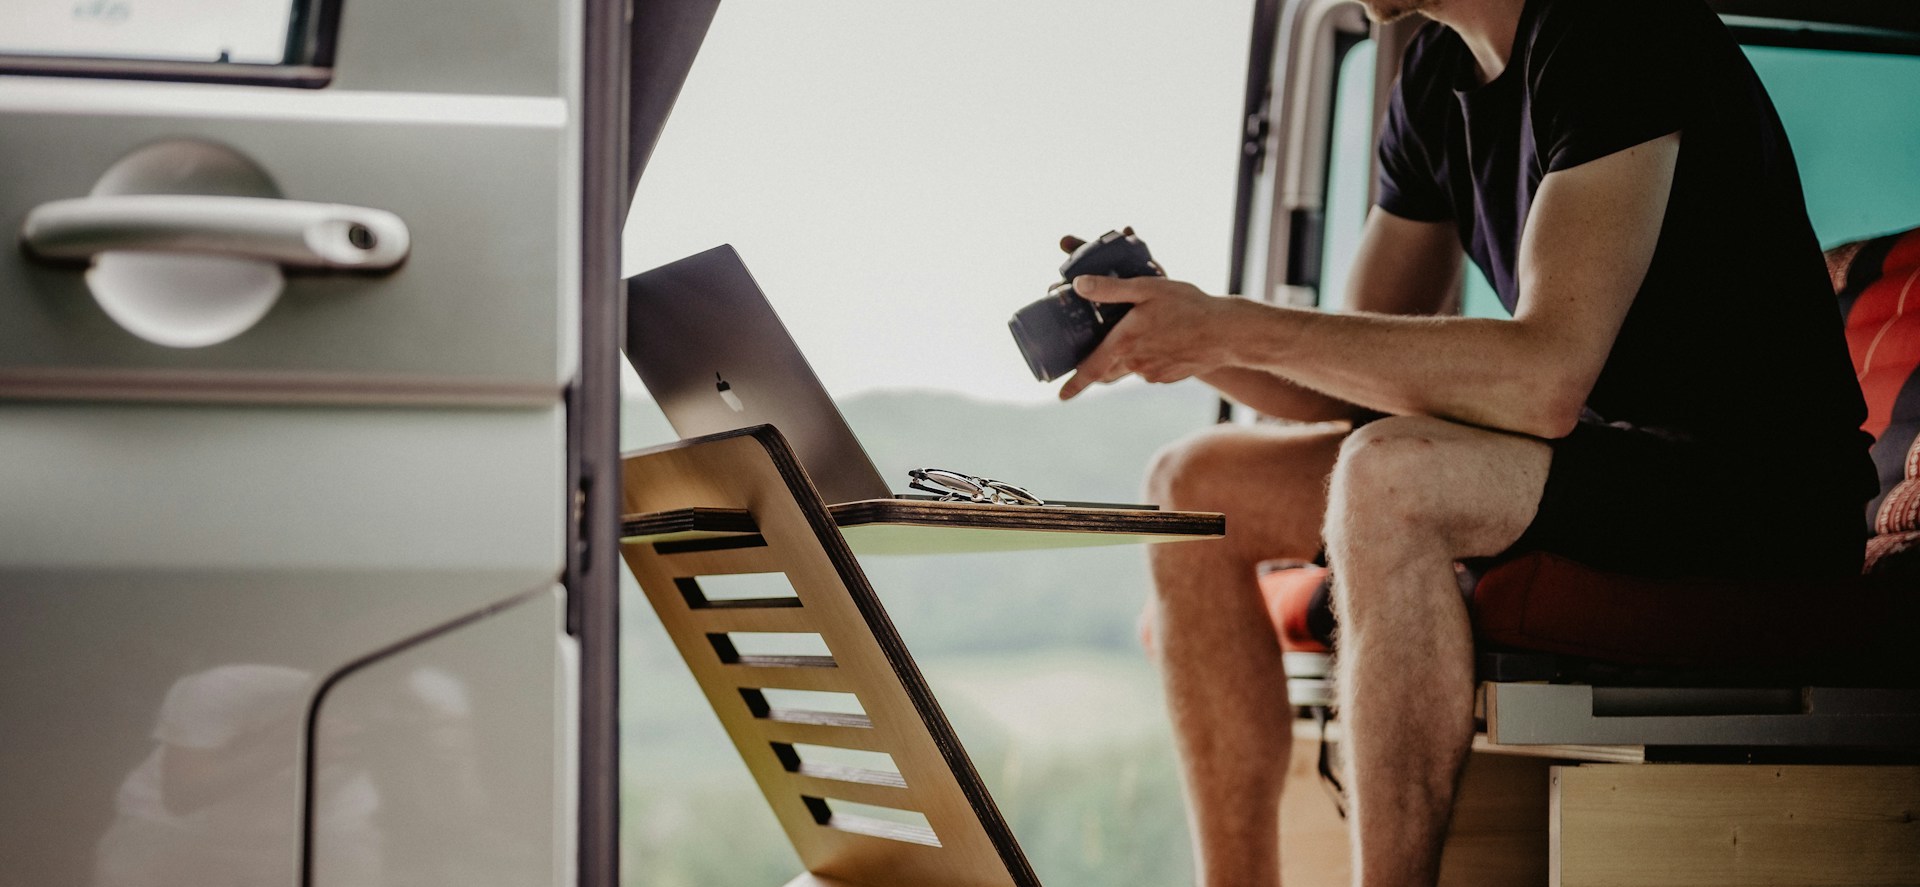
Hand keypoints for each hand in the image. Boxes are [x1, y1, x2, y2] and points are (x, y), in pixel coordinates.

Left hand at [1058, 275, 1238, 399]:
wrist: (1227, 332)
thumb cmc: (1188, 305)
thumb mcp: (1147, 288)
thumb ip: (1110, 289)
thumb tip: (1078, 286)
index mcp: (1124, 343)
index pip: (1090, 370)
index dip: (1074, 385)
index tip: (1060, 396)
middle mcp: (1135, 364)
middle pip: (1107, 370)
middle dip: (1097, 364)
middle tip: (1092, 351)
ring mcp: (1153, 374)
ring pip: (1129, 367)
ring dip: (1126, 355)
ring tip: (1139, 333)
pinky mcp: (1168, 377)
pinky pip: (1149, 369)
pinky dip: (1148, 357)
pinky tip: (1162, 339)